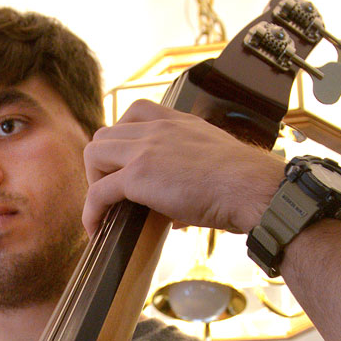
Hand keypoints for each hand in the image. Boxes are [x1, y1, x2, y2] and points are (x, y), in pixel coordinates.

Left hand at [82, 100, 283, 236]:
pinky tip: (95, 228)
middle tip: (111, 193)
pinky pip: (98, 192)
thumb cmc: (239, 184)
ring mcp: (145, 148)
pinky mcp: (138, 175)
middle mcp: (157, 128)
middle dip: (101, 164)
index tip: (122, 164)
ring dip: (93, 182)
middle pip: (105, 134)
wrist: (249, 187)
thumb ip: (187, 177)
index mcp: (176, 121)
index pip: (134, 113)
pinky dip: (91, 212)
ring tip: (103, 209)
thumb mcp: (210, 165)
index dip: (120, 139)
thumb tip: (176, 213)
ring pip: (94, 154)